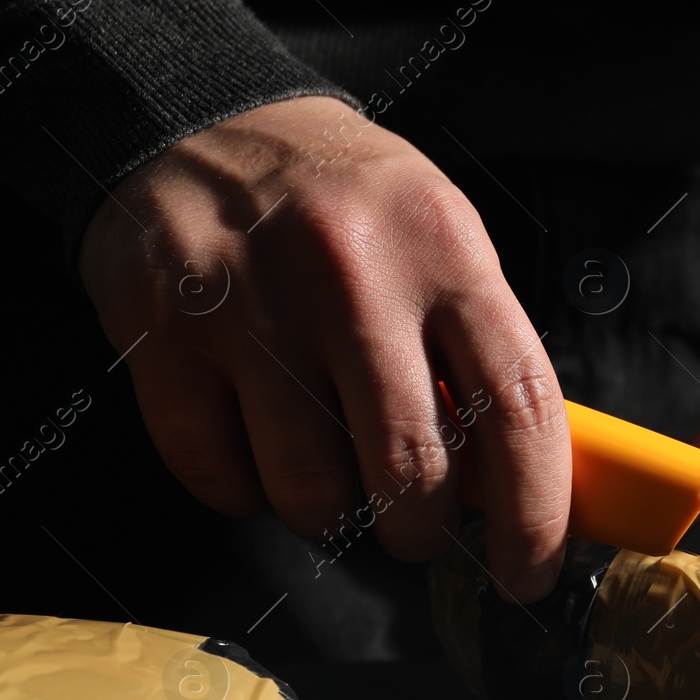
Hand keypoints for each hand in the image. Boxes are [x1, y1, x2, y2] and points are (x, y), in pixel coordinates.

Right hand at [79, 96, 569, 600]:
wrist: (206, 123)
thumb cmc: (351, 208)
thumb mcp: (446, 246)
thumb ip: (483, 358)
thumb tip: (523, 491)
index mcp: (448, 254)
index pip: (519, 411)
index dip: (536, 515)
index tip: (529, 575)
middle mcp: (353, 275)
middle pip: (412, 472)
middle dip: (421, 533)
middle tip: (415, 529)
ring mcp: (252, 304)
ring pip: (311, 491)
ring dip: (330, 513)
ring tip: (329, 467)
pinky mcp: (163, 332)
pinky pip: (217, 476)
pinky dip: (244, 490)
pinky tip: (256, 442)